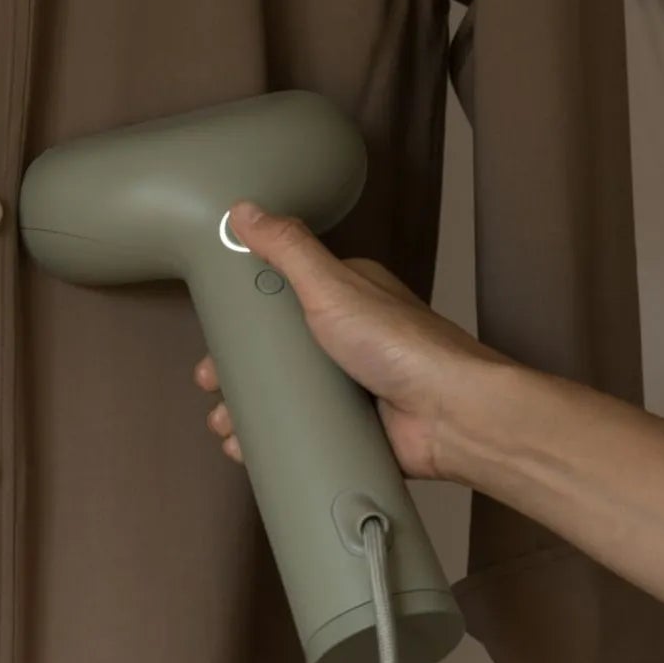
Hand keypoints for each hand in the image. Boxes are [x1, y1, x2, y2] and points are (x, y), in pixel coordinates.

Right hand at [194, 199, 507, 482]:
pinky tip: (249, 451)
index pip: (281, 299)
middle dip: (238, 373)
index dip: (244, 317)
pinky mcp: (354, 427)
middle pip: (277, 353)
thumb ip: (288, 247)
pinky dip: (274, 442)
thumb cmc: (403, 345)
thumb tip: (246, 211)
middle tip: (211, 387)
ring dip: (248, 411)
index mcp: (343, 297)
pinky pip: (304, 431)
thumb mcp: (333, 285)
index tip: (214, 336)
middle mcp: (346, 339)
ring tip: (225, 426)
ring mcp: (350, 385)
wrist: (451, 415)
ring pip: (285, 395)